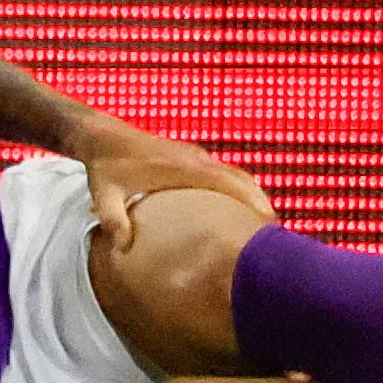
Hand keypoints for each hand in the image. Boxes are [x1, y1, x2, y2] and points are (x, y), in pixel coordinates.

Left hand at [76, 117, 274, 248]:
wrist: (101, 135)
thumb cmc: (104, 167)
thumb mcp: (104, 193)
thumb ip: (113, 218)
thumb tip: (122, 246)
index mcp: (182, 168)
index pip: (229, 183)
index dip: (253, 202)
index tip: (270, 225)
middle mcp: (195, 159)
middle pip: (243, 181)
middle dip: (263, 206)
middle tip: (280, 238)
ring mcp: (196, 156)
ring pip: (239, 176)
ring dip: (256, 198)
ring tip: (268, 230)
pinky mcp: (194, 157)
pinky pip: (228, 173)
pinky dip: (243, 190)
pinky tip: (247, 213)